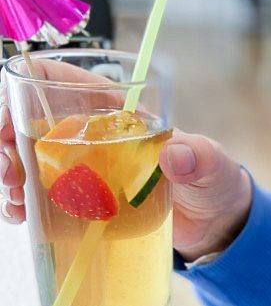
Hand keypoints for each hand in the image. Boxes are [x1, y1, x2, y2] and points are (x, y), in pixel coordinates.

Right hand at [1, 70, 250, 257]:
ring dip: (8, 174)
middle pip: (30, 121)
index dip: (25, 86)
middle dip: (4, 140)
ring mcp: (82, 167)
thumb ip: (199, 157)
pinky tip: (19, 216)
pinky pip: (38, 194)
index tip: (8, 117)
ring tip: (12, 200)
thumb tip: (176, 154)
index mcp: (115, 109)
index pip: (58, 78)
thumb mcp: (210, 166)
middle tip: (7, 173)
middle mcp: (91, 133)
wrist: (214, 226)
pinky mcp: (81, 200)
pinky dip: (20, 202)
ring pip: (26, 158)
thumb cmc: (212, 183)